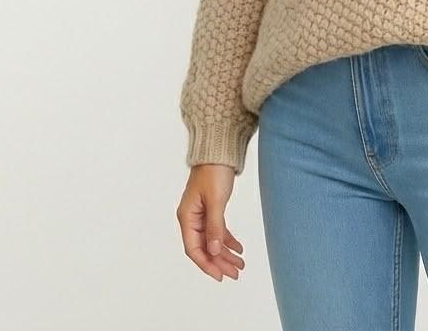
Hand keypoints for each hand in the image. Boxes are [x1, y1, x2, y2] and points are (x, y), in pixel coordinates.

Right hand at [177, 164, 246, 280]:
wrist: (218, 152)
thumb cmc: (213, 171)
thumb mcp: (216, 200)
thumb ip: (215, 226)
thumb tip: (214, 251)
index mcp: (187, 217)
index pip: (194, 249)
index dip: (206, 264)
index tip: (220, 276)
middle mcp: (192, 219)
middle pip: (204, 248)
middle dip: (220, 262)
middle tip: (236, 273)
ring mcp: (201, 215)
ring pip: (212, 241)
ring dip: (225, 254)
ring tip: (240, 265)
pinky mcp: (211, 210)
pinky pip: (218, 231)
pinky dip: (228, 240)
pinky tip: (238, 249)